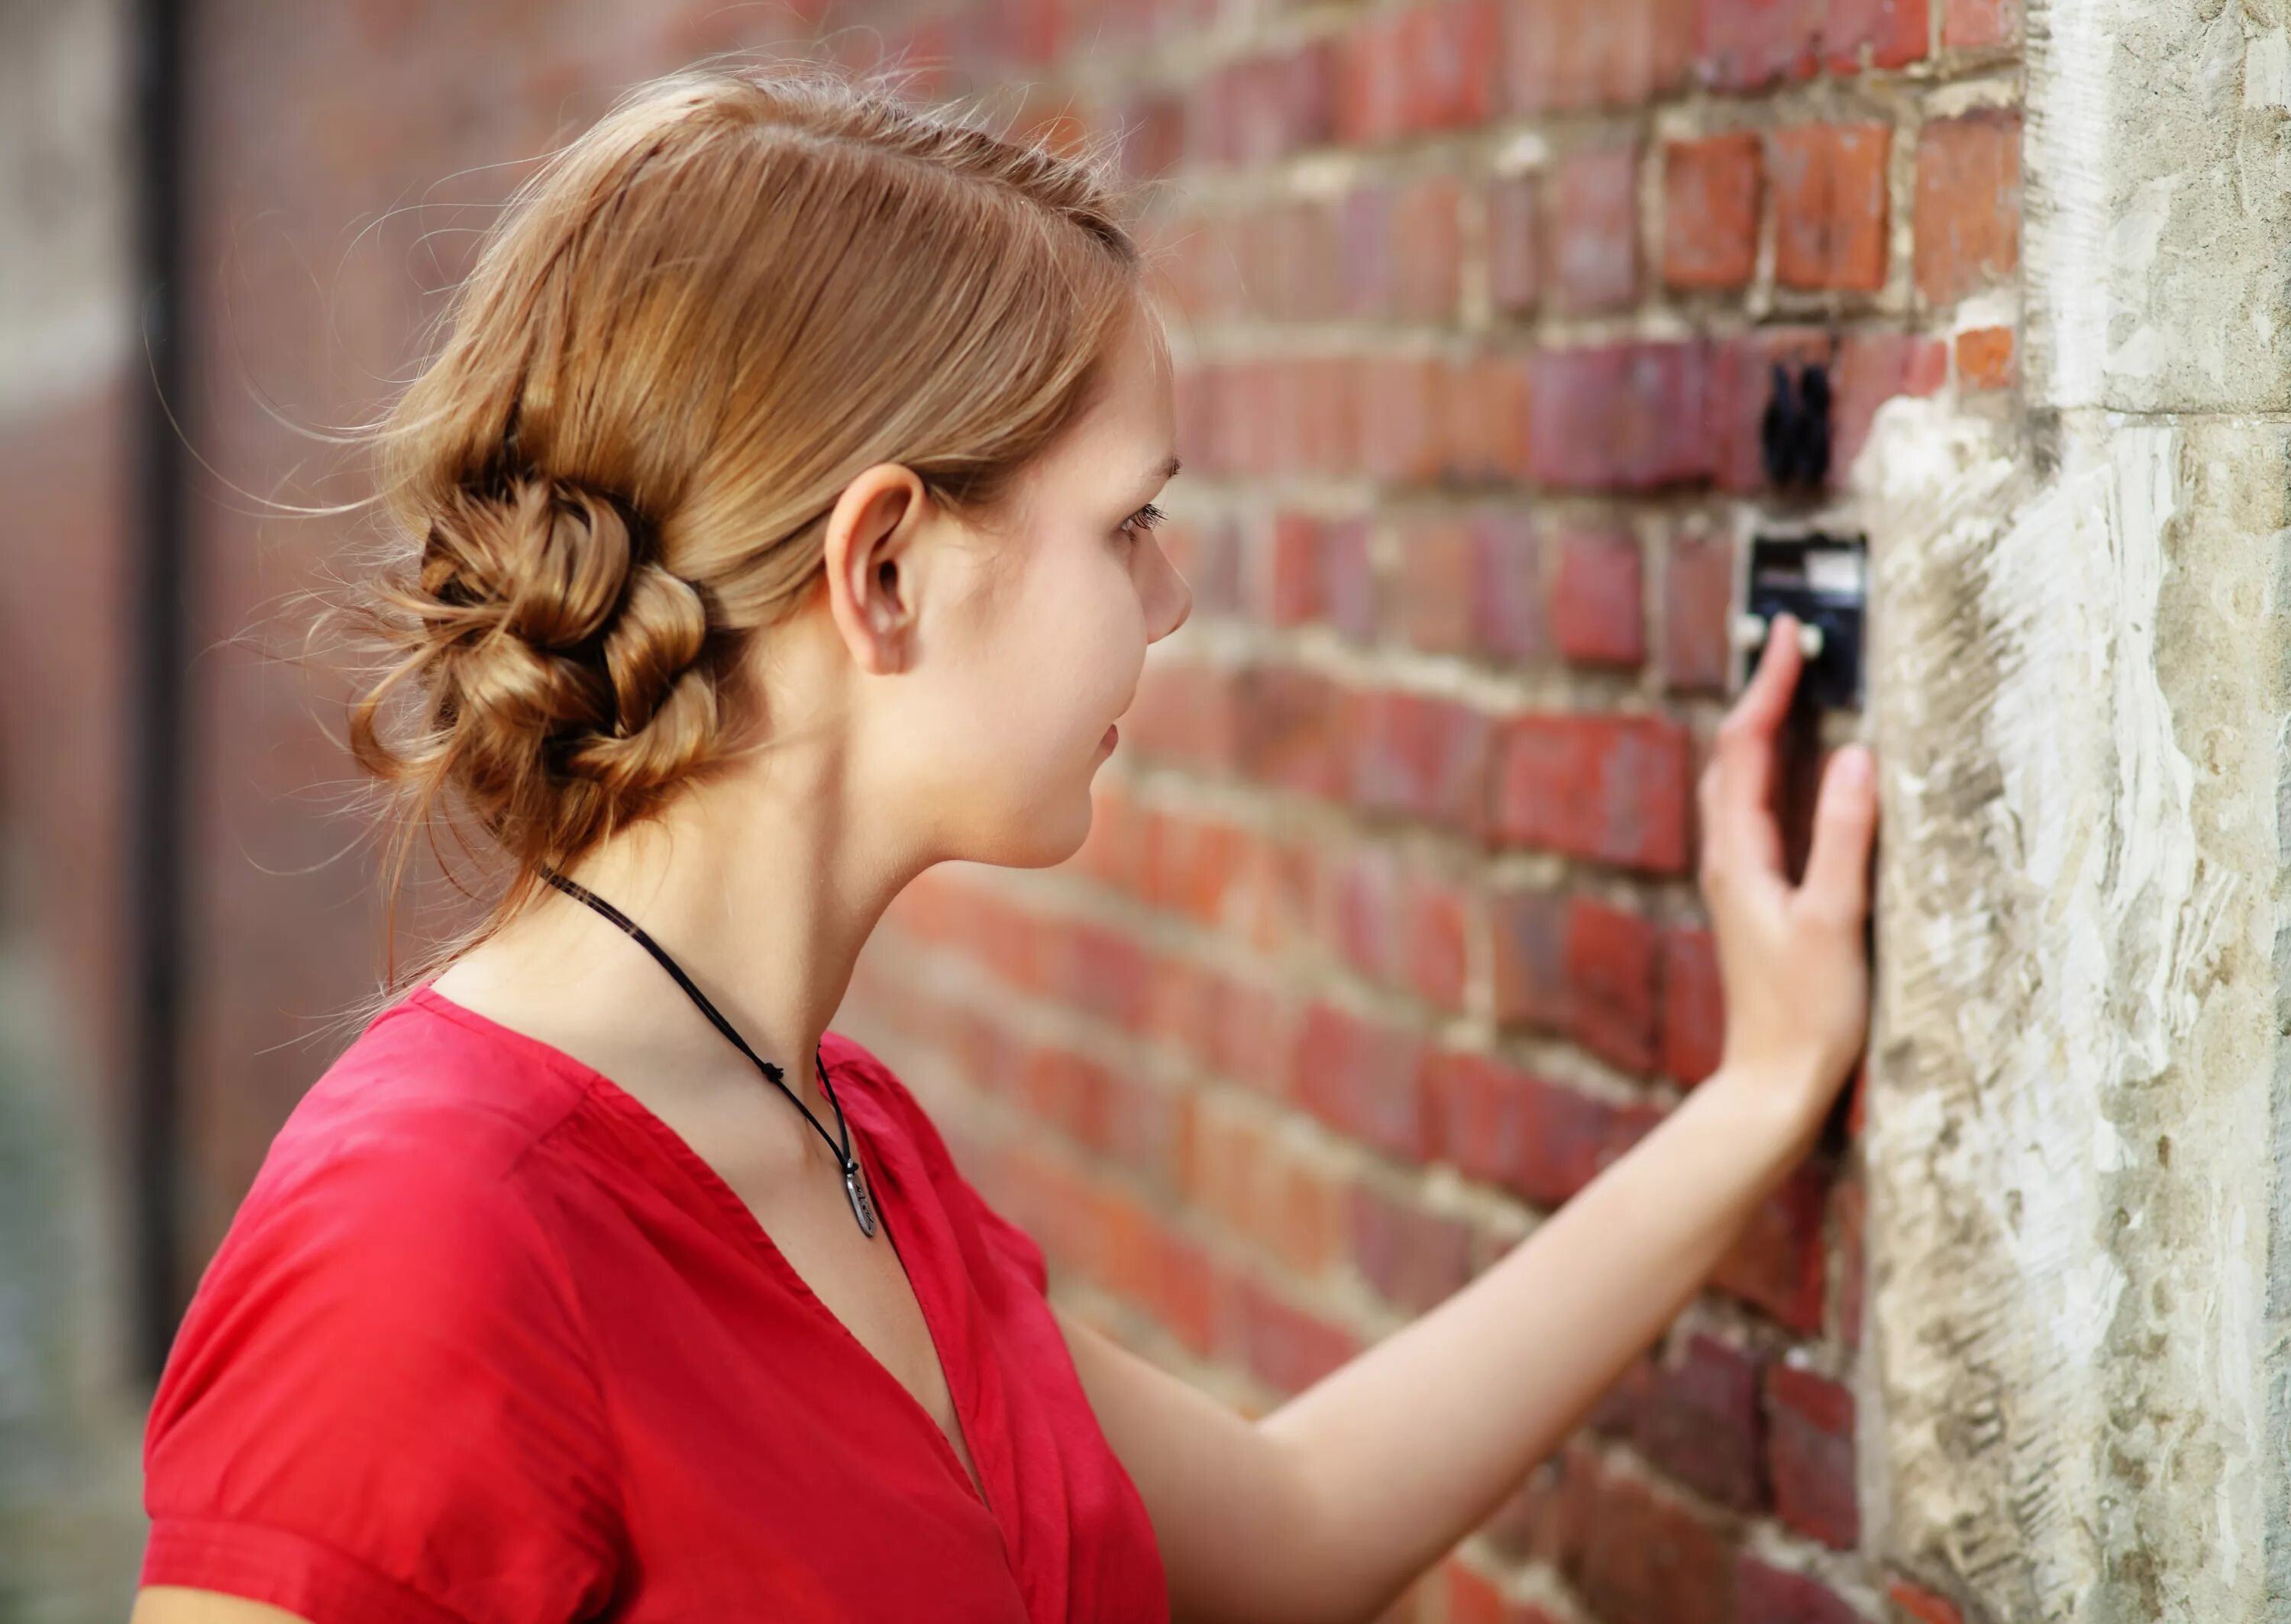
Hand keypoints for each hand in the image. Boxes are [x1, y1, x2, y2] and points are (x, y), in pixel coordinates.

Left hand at [1696, 612, 1877, 1138]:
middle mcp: (1728, 861)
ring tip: (1791, 688)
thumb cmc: (1807, 1015)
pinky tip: (1794, 779)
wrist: (1774, 1086)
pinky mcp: (1756, 903)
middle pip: (1732, 756)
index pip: (1745, 746)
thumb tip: (1858, 756)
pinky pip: (1755, 816)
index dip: (1768, 684)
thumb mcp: (1835, 921)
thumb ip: (1845, 838)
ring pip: (1737, 786)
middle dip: (1760, 695)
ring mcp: (1738, 882)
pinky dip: (1771, 775)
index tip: (1787, 630)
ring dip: (1760, 732)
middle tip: (1791, 643)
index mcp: (1740, 856)